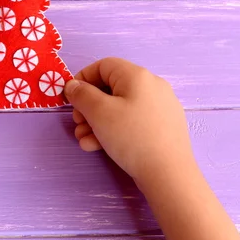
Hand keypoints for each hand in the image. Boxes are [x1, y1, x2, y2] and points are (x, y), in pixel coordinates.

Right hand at [64, 57, 193, 184]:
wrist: (168, 174)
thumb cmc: (131, 136)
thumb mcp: (99, 112)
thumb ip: (81, 94)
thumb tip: (73, 85)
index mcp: (137, 76)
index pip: (103, 65)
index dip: (82, 79)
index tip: (70, 98)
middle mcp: (151, 86)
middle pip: (110, 88)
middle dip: (88, 106)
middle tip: (77, 123)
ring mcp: (160, 107)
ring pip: (119, 107)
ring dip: (96, 122)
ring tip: (84, 140)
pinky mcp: (163, 126)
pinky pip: (131, 121)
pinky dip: (113, 130)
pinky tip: (98, 146)